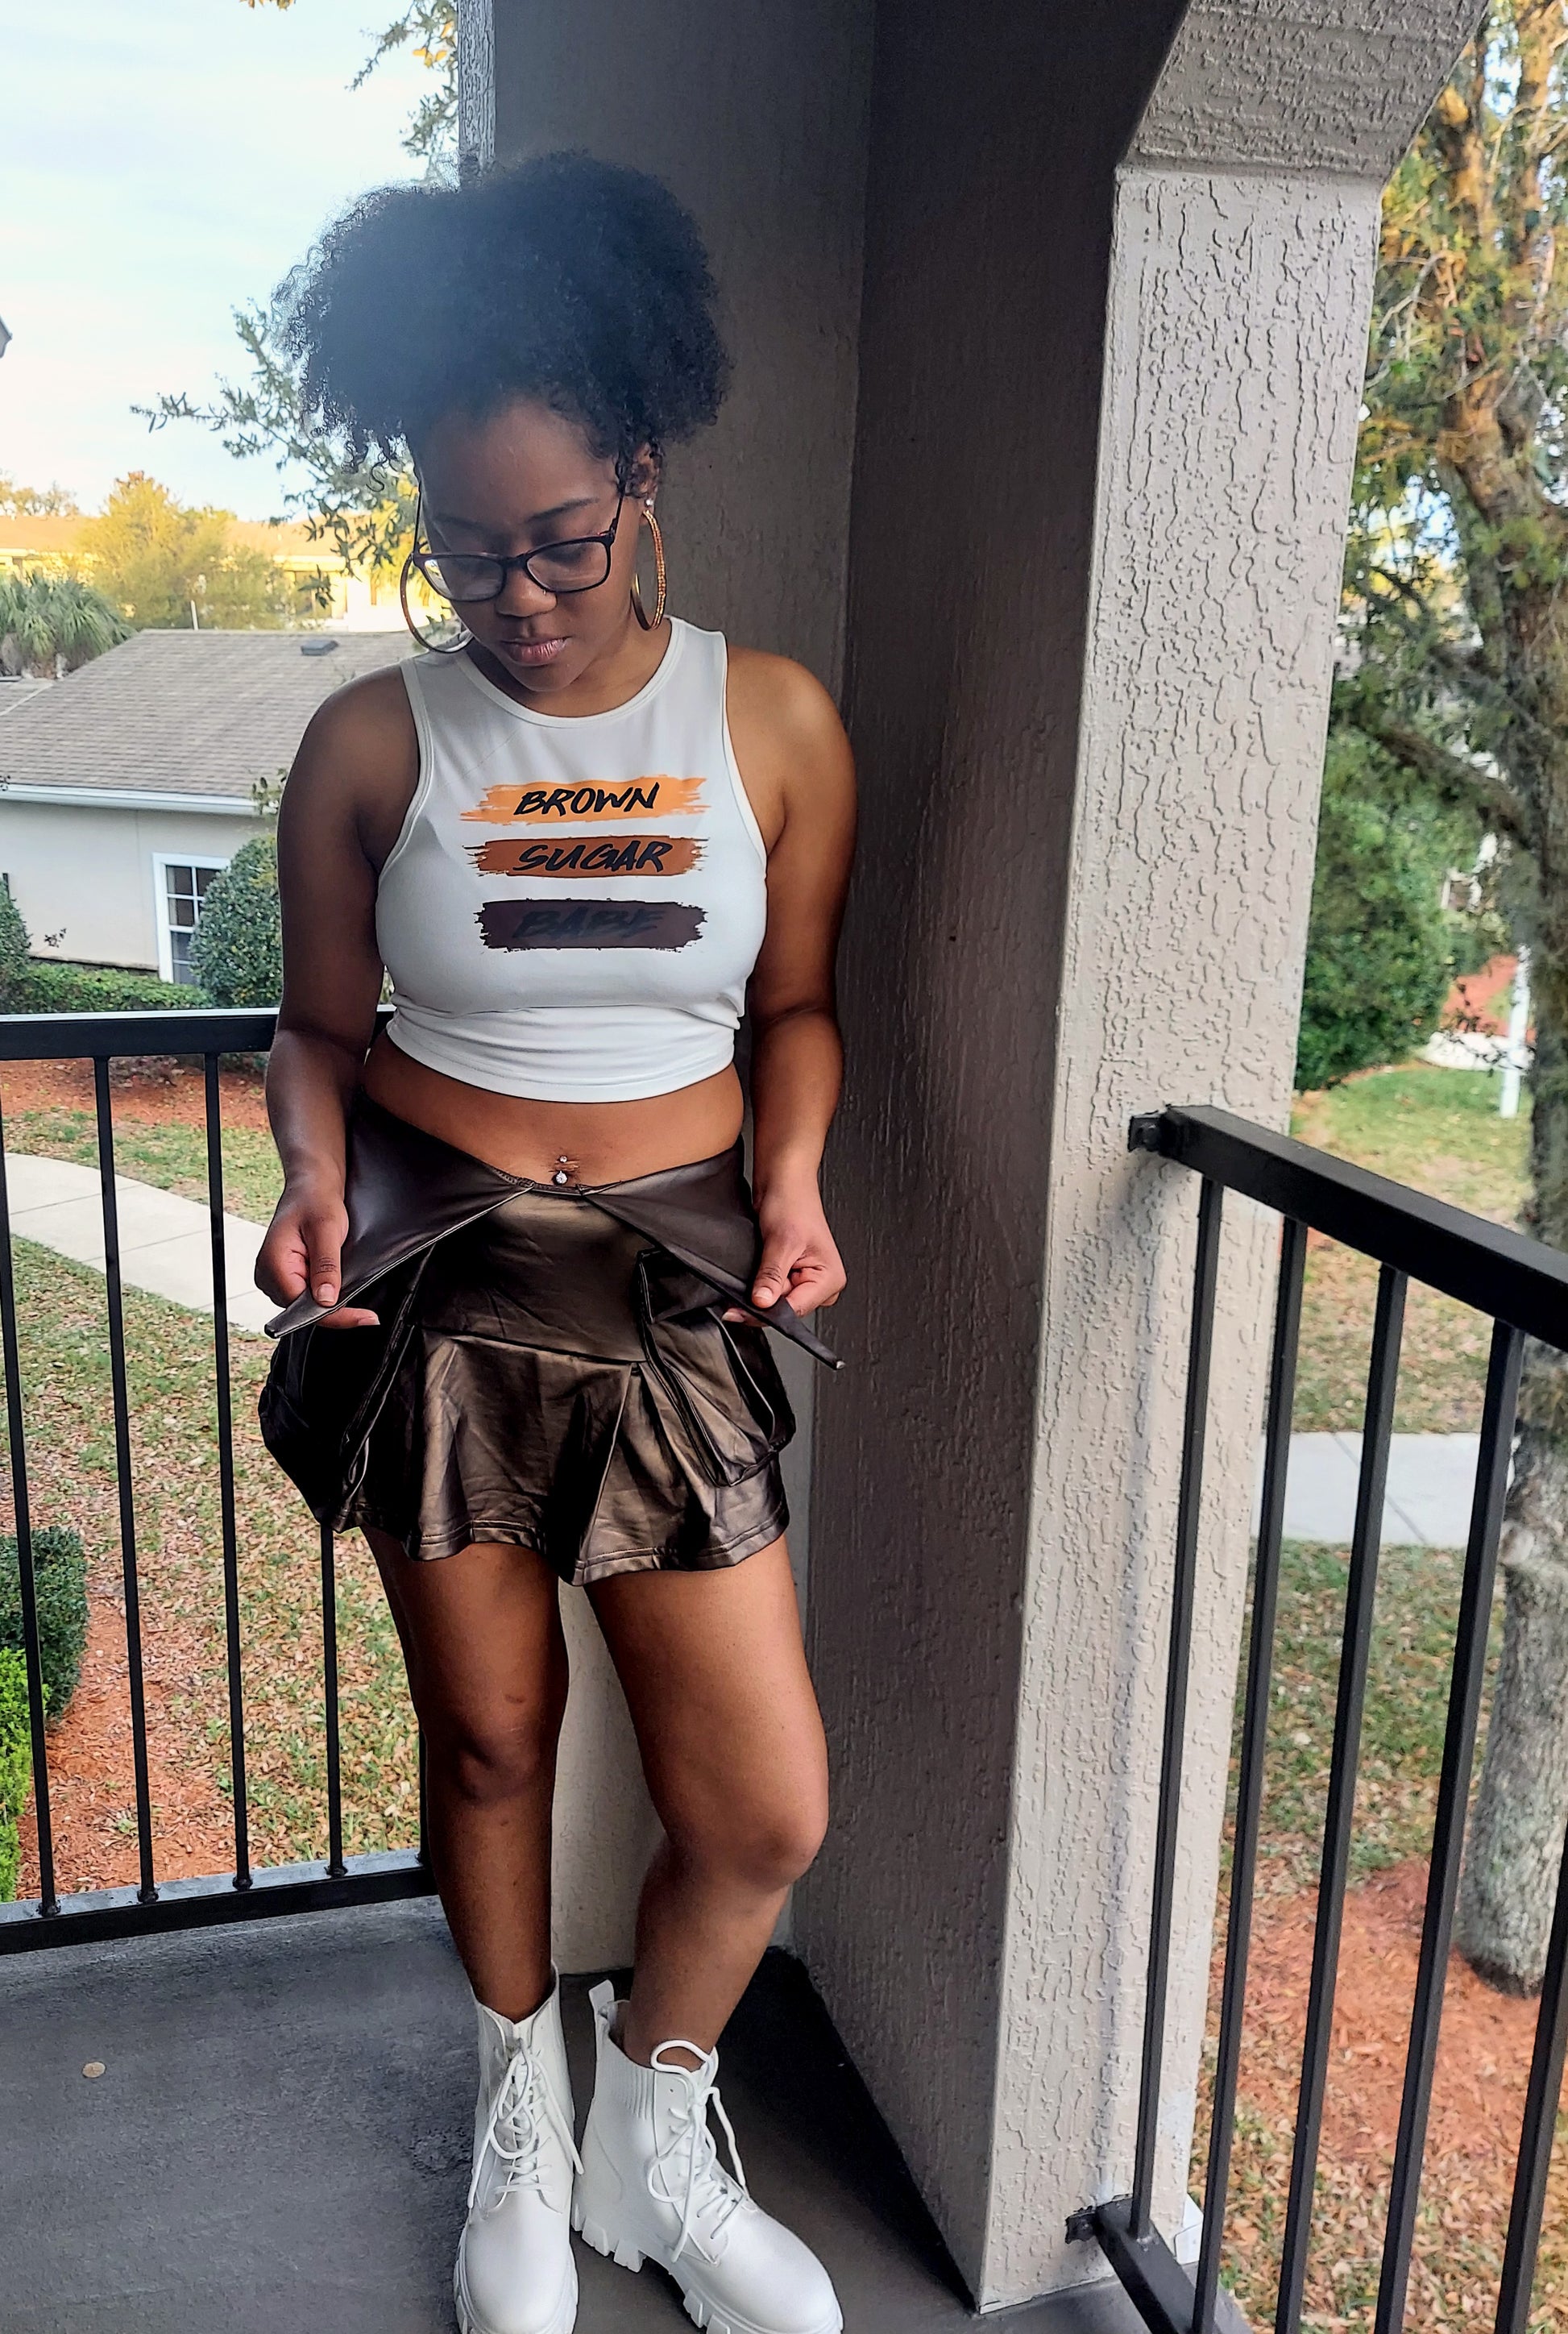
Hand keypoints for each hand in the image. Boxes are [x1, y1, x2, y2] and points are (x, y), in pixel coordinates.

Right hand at [256, 1178, 378, 1328]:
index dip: (335, 1315)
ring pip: (305, 1305)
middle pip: (303, 1310)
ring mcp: (275, 1277)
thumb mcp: (327, 1230)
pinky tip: (336, 1281)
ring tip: (348, 1282)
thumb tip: (326, 1300)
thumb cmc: (315, 1199)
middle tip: (365, 1309)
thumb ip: (326, 1266)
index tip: (364, 1318)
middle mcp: (268, 1275)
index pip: (302, 1307)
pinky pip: (306, 1294)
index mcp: (273, 1264)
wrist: (311, 1185)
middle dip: (335, 1309)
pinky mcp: (285, 1276)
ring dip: (330, 1299)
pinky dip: (325, 1292)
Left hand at [727, 1185, 845, 1320]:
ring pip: (775, 1301)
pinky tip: (757, 1267)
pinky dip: (759, 1283)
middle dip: (763, 1298)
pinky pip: (771, 1290)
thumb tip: (762, 1302)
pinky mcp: (790, 1275)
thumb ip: (771, 1276)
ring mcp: (805, 1280)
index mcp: (830, 1279)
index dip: (767, 1312)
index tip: (741, 1309)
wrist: (784, 1182)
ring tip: (759, 1263)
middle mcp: (821, 1283)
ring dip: (759, 1290)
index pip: (795, 1310)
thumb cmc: (793, 1202)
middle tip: (750, 1278)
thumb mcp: (781, 1242)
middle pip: (784, 1309)